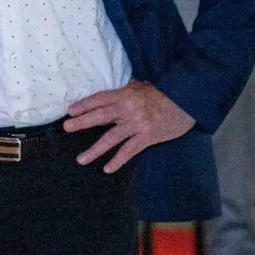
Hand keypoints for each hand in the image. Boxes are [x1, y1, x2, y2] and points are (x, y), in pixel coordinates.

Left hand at [63, 79, 194, 172]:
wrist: (188, 101)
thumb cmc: (165, 93)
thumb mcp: (143, 86)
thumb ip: (127, 90)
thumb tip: (113, 93)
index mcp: (126, 94)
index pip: (100, 99)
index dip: (84, 104)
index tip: (70, 111)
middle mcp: (128, 108)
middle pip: (100, 116)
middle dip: (81, 122)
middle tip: (66, 127)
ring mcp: (137, 124)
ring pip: (111, 137)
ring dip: (94, 149)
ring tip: (81, 159)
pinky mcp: (147, 137)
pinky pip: (129, 151)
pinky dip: (117, 160)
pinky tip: (107, 168)